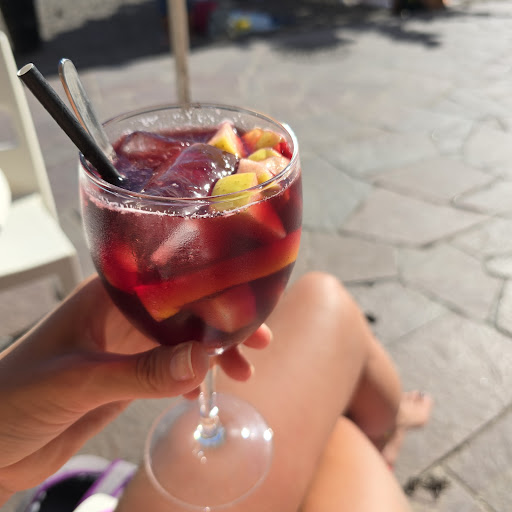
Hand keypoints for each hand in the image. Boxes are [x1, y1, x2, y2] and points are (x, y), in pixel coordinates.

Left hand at [0, 275, 270, 500]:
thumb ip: (142, 372)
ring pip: (181, 341)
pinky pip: (168, 370)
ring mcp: (123, 348)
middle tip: (259, 340)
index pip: (170, 283)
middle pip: (184, 310)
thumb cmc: (10, 399)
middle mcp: (119, 316)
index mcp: (106, 297)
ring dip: (212, 352)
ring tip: (243, 370)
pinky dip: (190, 376)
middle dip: (221, 324)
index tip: (245, 310)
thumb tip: (206, 359)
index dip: (210, 292)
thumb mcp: (79, 382)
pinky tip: (203, 389)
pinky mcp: (124, 378)